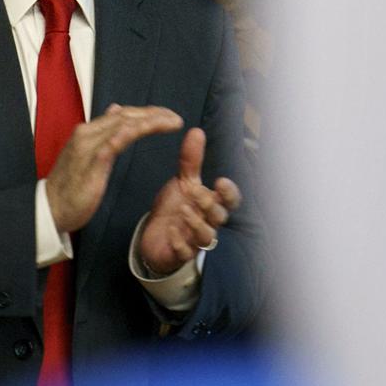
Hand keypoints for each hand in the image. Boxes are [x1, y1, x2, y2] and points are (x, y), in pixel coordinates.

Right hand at [45, 105, 182, 233]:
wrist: (50, 208)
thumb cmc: (70, 185)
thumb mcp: (87, 154)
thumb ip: (102, 133)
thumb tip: (116, 110)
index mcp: (88, 132)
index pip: (121, 114)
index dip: (146, 112)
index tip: (166, 115)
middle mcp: (87, 134)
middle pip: (125, 116)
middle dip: (153, 114)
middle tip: (175, 118)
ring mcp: (88, 147)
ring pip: (122, 125)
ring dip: (149, 121)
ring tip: (171, 122)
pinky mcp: (91, 163)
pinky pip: (113, 144)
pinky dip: (129, 133)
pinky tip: (145, 129)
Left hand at [135, 127, 240, 276]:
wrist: (155, 235)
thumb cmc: (175, 207)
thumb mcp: (183, 182)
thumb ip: (191, 160)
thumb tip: (197, 131)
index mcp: (211, 204)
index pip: (230, 201)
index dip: (229, 193)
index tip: (220, 181)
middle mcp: (207, 222)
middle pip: (219, 217)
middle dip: (210, 205)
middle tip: (195, 193)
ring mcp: (195, 240)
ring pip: (206, 237)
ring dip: (196, 224)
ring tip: (182, 210)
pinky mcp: (180, 253)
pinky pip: (186, 252)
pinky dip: (180, 243)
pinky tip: (171, 231)